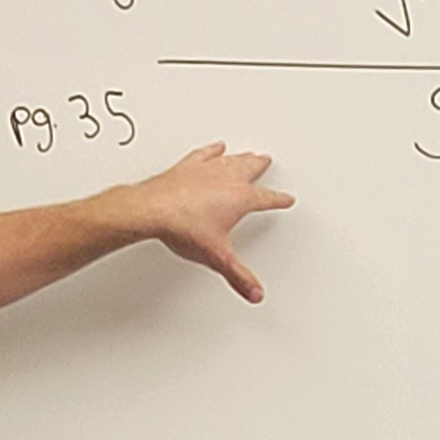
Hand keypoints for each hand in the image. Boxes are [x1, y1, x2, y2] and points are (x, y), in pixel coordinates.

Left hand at [113, 142, 295, 302]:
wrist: (152, 211)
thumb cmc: (183, 227)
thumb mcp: (217, 256)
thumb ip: (238, 276)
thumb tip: (254, 291)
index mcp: (240, 198)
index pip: (267, 198)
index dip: (279, 200)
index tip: (286, 199)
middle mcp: (226, 179)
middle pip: (250, 169)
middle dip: (260, 166)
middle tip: (266, 161)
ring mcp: (206, 170)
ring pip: (231, 159)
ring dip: (241, 157)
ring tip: (248, 154)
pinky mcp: (187, 167)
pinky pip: (205, 154)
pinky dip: (212, 151)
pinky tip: (215, 148)